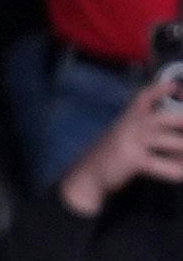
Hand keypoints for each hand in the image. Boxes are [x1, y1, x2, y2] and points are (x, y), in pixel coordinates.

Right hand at [57, 75, 182, 215]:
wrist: (86, 174)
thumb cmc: (109, 155)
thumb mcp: (122, 135)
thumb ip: (141, 129)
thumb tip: (174, 136)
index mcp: (127, 117)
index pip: (143, 97)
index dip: (160, 89)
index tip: (174, 86)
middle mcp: (130, 125)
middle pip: (166, 118)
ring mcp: (132, 140)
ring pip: (173, 143)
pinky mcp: (133, 159)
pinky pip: (163, 166)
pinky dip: (175, 172)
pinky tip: (180, 174)